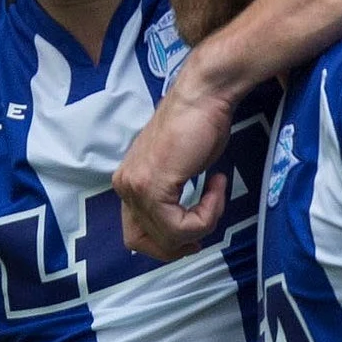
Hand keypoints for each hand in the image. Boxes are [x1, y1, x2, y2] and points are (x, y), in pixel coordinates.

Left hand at [114, 55, 239, 259]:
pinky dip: (208, 214)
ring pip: (169, 237)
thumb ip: (171, 198)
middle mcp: (124, 187)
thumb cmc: (198, 125)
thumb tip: (181, 229)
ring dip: (203, 223)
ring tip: (217, 193)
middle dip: (178, 245)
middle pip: (143, 243)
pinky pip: (182, 226)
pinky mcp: (154, 186)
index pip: (134, 235)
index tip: (194, 235)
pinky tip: (217, 184)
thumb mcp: (177, 171)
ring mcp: (136, 187)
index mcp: (127, 183)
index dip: (165, 244)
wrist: (204, 96)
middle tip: (204, 230)